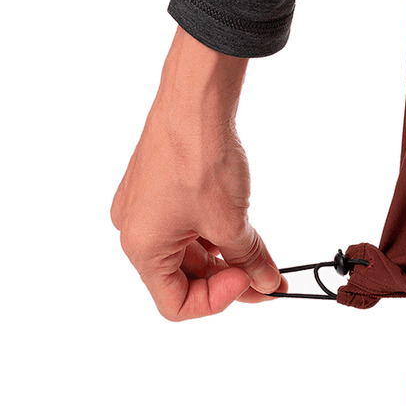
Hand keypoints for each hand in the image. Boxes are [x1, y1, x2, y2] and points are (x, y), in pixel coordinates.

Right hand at [111, 27, 286, 320]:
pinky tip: (247, 236)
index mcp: (142, 248)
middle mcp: (136, 231)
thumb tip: (265, 282)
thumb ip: (249, 261)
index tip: (248, 282)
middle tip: (269, 281)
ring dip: (227, 260)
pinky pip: (189, 226)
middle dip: (229, 281)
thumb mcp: (231, 224)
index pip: (175, 304)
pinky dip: (217, 235)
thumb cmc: (198, 159)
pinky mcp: (161, 190)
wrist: (194, 101)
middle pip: (185, 278)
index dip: (216, 302)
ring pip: (191, 252)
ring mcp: (146, 208)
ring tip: (264, 258)